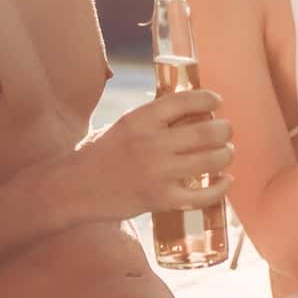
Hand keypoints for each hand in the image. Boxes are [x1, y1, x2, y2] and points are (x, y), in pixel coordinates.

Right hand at [69, 87, 234, 219]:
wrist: (72, 189)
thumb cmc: (97, 155)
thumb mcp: (123, 125)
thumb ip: (152, 119)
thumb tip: (189, 110)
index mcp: (141, 119)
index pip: (186, 100)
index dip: (208, 99)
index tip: (217, 102)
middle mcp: (153, 143)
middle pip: (208, 131)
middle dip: (224, 129)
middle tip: (226, 131)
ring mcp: (158, 173)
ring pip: (211, 160)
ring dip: (225, 155)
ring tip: (225, 154)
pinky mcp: (161, 199)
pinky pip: (203, 195)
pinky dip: (221, 188)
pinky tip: (226, 182)